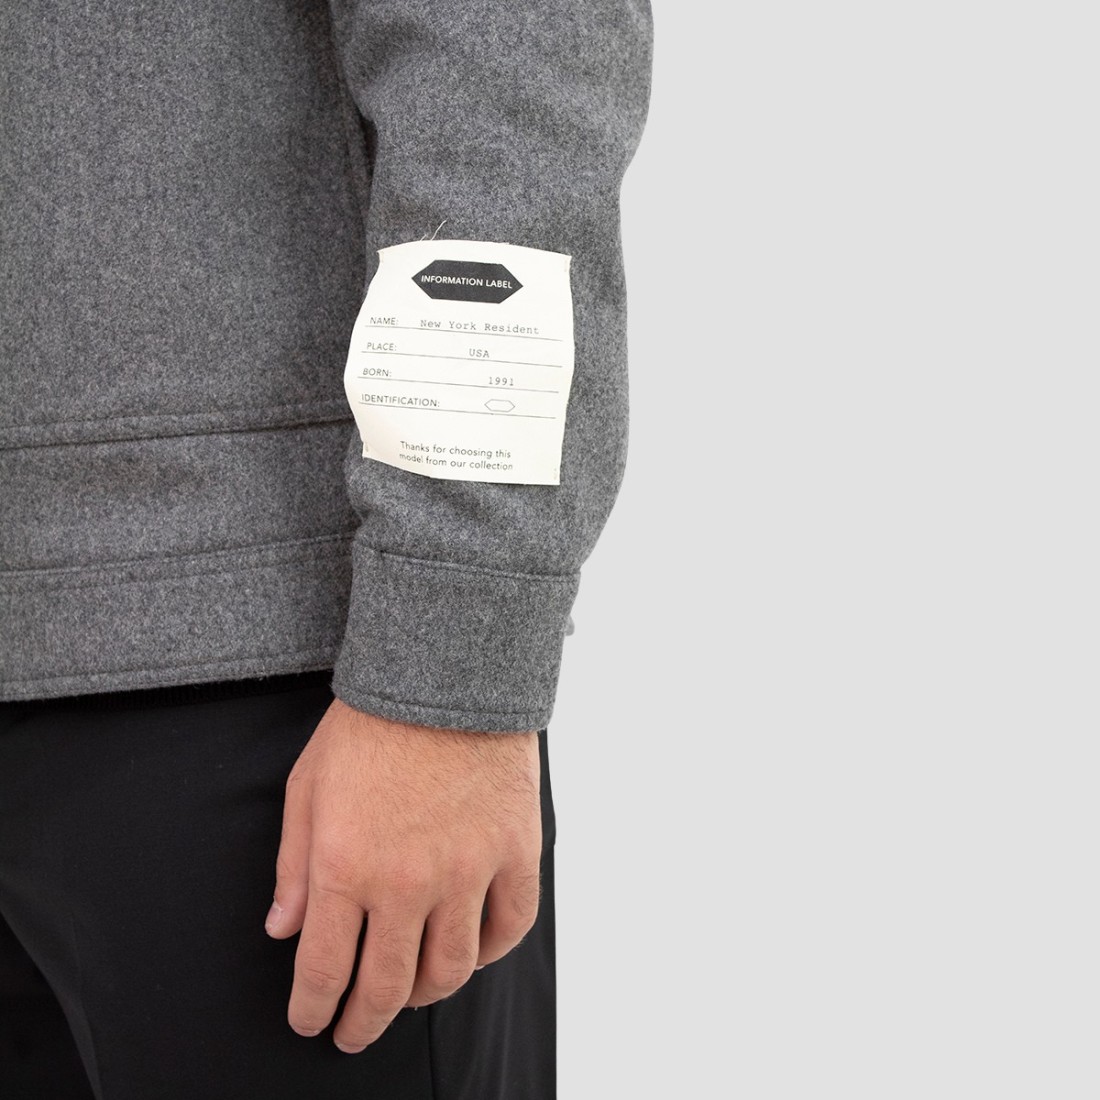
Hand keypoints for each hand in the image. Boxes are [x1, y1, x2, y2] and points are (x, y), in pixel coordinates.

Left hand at [265, 698, 541, 1052]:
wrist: (446, 674)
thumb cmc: (371, 724)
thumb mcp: (308, 786)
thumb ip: (293, 865)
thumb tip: (283, 930)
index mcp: (346, 865)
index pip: (324, 970)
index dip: (313, 1010)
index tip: (311, 1021)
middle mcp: (407, 881)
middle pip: (386, 987)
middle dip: (361, 1023)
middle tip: (353, 1032)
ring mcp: (468, 870)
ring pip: (450, 970)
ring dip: (423, 996)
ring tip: (409, 994)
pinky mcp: (516, 852)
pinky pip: (508, 928)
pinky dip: (487, 953)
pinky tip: (468, 951)